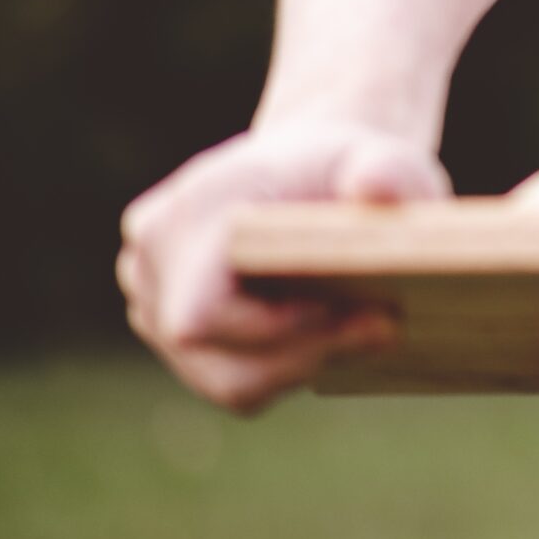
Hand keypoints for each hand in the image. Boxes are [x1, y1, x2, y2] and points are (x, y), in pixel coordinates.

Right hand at [119, 121, 449, 412]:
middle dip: (306, 353)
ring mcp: (149, 297)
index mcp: (194, 207)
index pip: (204, 312)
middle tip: (385, 328)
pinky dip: (285, 368)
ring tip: (364, 329)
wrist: (307, 171)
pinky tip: (329, 335)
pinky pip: (229, 379)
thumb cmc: (346, 168)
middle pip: (217, 356)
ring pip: (226, 379)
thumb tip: (376, 185)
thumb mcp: (383, 160)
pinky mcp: (167, 329)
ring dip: (300, 365)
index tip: (371, 312)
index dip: (284, 330)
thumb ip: (389, 170)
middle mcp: (154, 255)